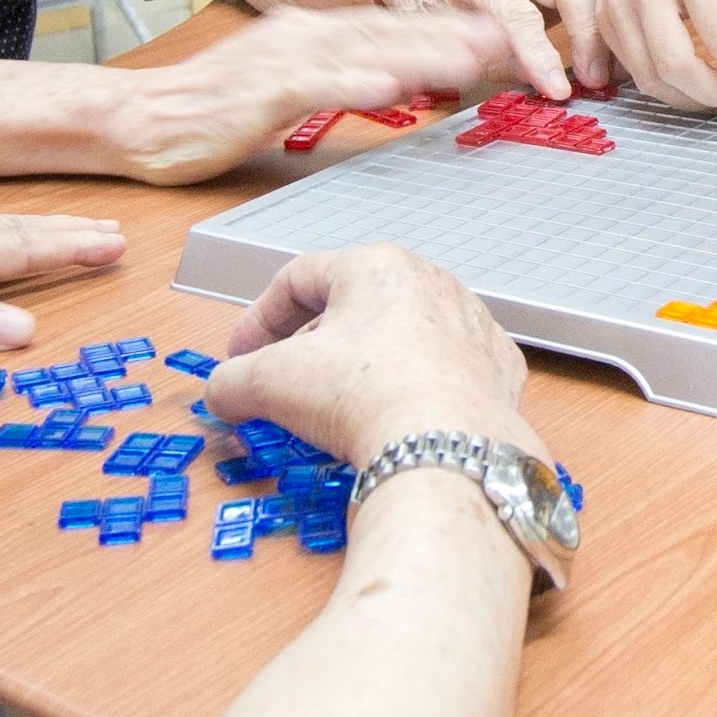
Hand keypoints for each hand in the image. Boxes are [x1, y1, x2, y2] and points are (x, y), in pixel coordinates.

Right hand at [102, 6, 512, 184]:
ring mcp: (281, 61)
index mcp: (310, 35)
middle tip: (506, 39)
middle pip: (390, 32)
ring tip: (470, 59)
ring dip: (419, 54)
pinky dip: (353, 85)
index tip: (494, 31)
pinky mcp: (260, 91)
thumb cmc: (211, 112)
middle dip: (450, 33)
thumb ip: (337, 80)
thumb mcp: (286, 89)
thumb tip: (392, 83)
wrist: (142, 120)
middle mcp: (302, 36)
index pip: (390, 27)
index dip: (444, 27)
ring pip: (363, 53)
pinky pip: (315, 86)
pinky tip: (389, 89)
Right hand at [208, 242, 538, 469]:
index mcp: (375, 266)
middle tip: (283, 385)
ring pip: (401, 337)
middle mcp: (430, 283)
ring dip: (363, 366)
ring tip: (338, 408)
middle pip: (352, 307)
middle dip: (309, 347)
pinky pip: (443, 371)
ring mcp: (470, 325)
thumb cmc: (366, 396)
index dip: (259, 318)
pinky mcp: (495, 370)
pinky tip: (395, 419)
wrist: (447, 450)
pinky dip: (414, 390)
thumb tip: (221, 392)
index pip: (299, 278)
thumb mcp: (270, 383)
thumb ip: (231, 381)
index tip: (242, 355)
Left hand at [370, 0, 605, 99]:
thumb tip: (538, 83)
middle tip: (594, 80)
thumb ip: (494, 61)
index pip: (519, 14)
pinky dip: (610, 26)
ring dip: (609, 31)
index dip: (542, 54)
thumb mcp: (450, 42)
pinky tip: (616, 60)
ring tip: (613, 74)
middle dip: (591, 36)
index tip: (560, 90)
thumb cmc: (434, 7)